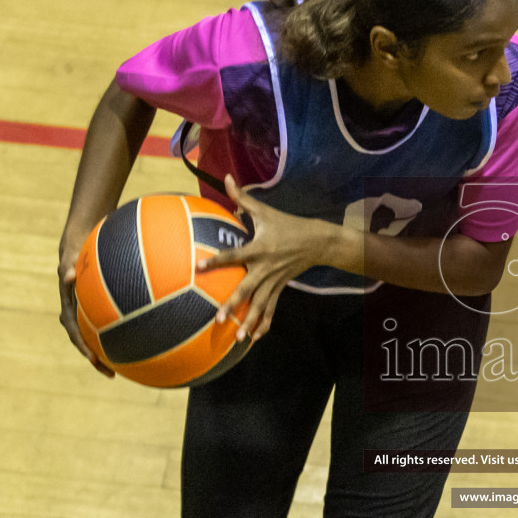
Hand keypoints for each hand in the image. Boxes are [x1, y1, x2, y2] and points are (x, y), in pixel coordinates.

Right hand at [58, 242, 114, 377]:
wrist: (81, 238)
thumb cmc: (77, 245)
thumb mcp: (71, 252)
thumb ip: (69, 264)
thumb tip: (67, 276)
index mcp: (69, 302)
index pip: (73, 329)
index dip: (81, 345)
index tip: (91, 358)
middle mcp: (78, 309)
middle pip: (85, 339)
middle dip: (96, 358)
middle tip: (110, 374)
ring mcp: (89, 309)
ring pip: (97, 334)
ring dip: (108, 350)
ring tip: (125, 367)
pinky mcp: (100, 306)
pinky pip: (110, 322)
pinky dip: (122, 332)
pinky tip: (144, 338)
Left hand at [198, 178, 335, 342]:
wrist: (318, 241)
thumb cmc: (287, 224)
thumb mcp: (266, 211)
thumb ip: (243, 198)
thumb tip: (226, 179)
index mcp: (260, 248)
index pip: (234, 255)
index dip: (216, 261)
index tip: (198, 267)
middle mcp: (266, 268)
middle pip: (247, 289)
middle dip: (233, 304)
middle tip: (218, 319)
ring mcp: (274, 281)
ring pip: (260, 304)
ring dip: (249, 321)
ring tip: (238, 337)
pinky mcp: (281, 288)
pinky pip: (272, 308)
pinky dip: (264, 323)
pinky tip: (254, 338)